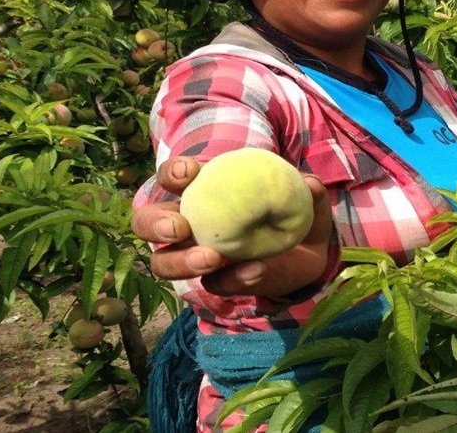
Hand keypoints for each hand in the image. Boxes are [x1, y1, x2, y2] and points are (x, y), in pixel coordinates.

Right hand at [130, 155, 334, 297]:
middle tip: (180, 228)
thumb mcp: (304, 195)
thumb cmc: (294, 209)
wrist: (310, 249)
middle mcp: (189, 222)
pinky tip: (254, 270)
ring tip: (212, 258)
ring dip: (181, 261)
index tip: (187, 174)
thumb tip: (309, 184)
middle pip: (147, 222)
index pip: (172, 177)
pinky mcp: (219, 280)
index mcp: (202, 190)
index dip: (172, 173)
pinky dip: (233, 278)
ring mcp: (197, 255)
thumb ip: (306, 188)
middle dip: (155, 224)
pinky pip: (214, 284)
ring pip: (164, 263)